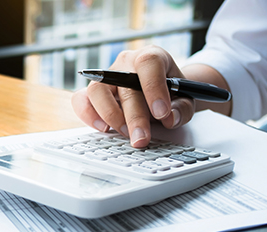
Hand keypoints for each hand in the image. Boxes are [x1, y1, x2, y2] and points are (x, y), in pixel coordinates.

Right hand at [72, 45, 195, 147]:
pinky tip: (104, 128)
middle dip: (134, 116)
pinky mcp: (94, 93)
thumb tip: (169, 119)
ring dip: (111, 115)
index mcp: (152, 56)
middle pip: (124, 85)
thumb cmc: (171, 93)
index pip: (148, 63)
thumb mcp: (186, 99)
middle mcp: (126, 63)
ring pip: (97, 90)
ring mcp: (106, 77)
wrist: (161, 93)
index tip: (161, 112)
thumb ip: (182, 109)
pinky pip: (81, 99)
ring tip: (126, 133)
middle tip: (142, 138)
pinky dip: (88, 115)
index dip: (153, 87)